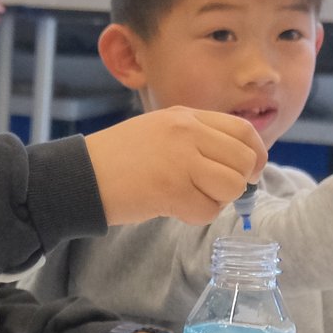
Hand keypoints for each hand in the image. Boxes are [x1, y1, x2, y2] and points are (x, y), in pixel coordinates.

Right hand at [82, 108, 266, 224]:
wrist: (77, 176)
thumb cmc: (114, 159)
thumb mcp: (157, 131)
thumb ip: (195, 138)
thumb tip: (236, 164)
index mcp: (184, 116)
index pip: (243, 130)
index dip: (255, 154)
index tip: (249, 171)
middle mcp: (187, 133)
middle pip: (243, 160)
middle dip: (237, 182)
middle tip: (216, 191)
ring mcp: (180, 160)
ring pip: (232, 186)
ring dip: (217, 200)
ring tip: (190, 198)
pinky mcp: (171, 190)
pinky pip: (208, 210)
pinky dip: (196, 215)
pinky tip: (173, 208)